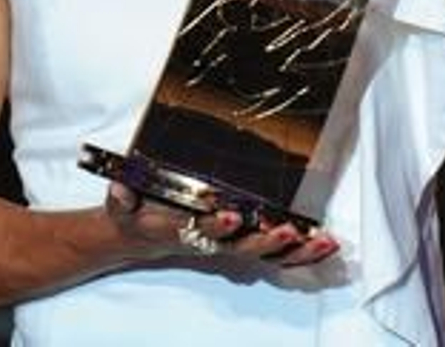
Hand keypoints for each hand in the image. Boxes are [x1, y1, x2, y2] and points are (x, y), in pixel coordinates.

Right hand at [106, 184, 339, 266]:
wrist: (141, 236)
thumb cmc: (138, 214)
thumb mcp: (122, 204)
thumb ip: (121, 197)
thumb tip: (119, 188)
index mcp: (181, 231)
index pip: (199, 230)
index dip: (215, 225)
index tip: (231, 216)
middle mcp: (209, 243)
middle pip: (241, 248)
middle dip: (265, 241)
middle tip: (286, 230)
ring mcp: (229, 247)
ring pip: (266, 256)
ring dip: (296, 251)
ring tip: (323, 241)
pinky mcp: (243, 245)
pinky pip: (275, 256)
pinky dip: (302, 252)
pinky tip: (325, 244)